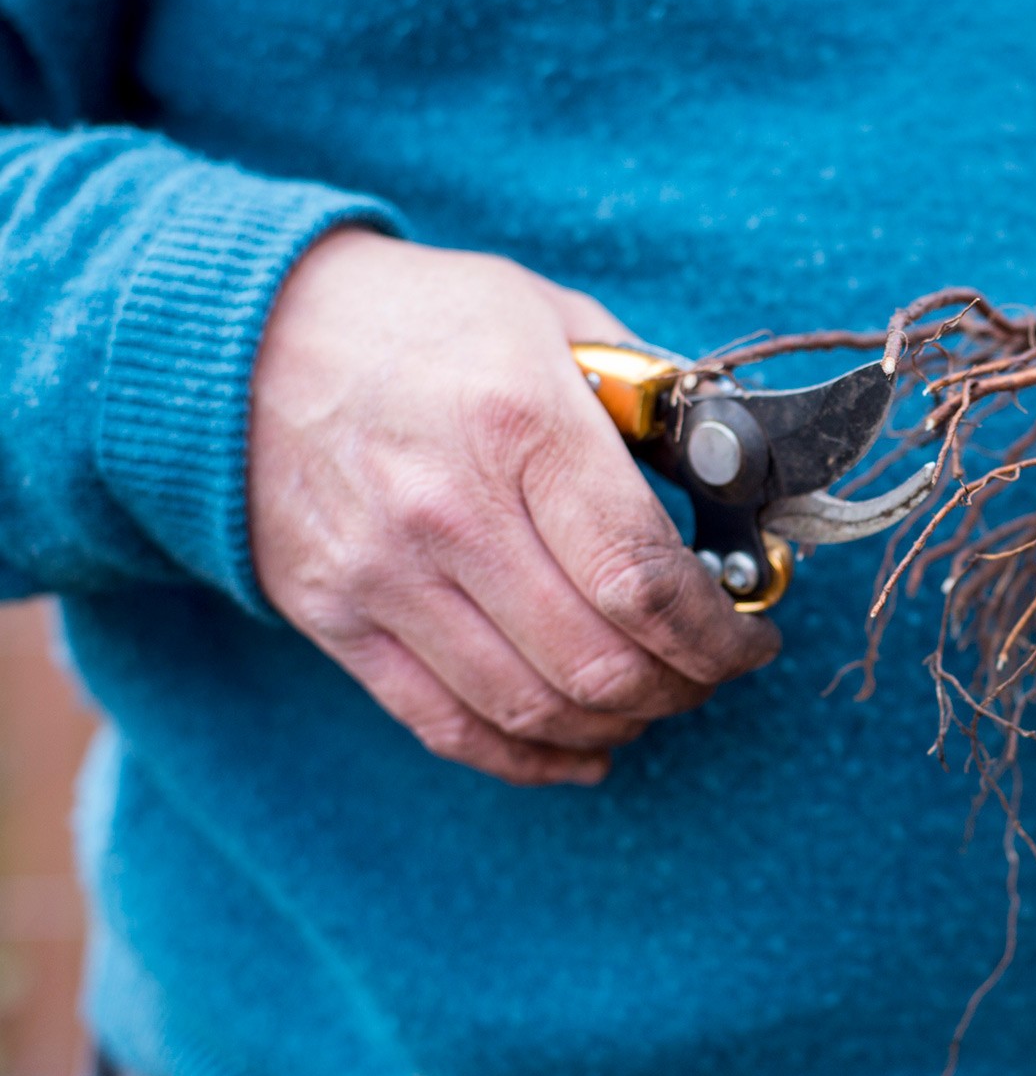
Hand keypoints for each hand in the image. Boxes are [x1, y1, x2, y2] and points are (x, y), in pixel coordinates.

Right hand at [249, 230, 779, 785]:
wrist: (242, 336)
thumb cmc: (424, 321)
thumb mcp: (553, 318)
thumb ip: (649, 398)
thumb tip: (734, 478)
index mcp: (521, 427)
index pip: (643, 579)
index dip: (720, 634)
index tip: (754, 636)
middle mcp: (449, 512)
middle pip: (598, 662)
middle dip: (685, 685)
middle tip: (714, 669)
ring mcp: (385, 576)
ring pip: (533, 707)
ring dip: (620, 724)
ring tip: (658, 698)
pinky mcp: (338, 620)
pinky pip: (449, 726)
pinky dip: (532, 758)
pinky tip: (585, 748)